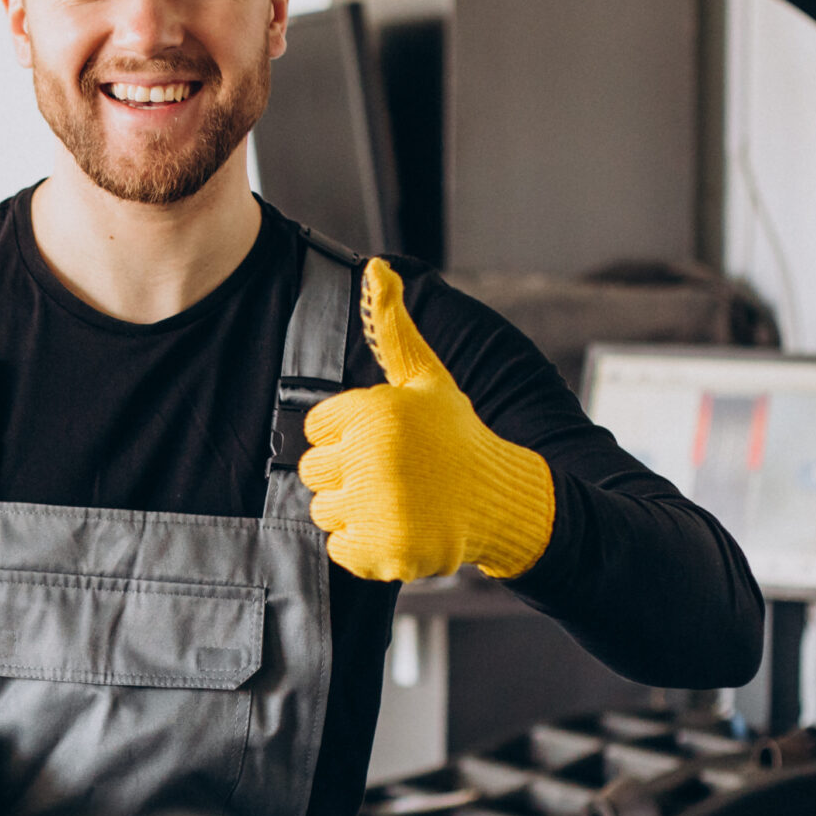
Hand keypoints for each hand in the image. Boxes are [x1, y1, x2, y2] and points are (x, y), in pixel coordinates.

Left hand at [298, 258, 555, 581]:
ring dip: (354, 511)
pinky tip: (400, 528)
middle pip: (313, 472)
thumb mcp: (426, 379)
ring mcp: (378, 506)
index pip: (315, 429)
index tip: (384, 441)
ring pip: (323, 511)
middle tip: (392, 474)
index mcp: (374, 412)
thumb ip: (392, 328)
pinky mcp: (383, 549)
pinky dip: (364, 546)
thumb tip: (376, 266)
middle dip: (347, 474)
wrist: (502, 499)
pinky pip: (339, 549)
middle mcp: (374, 457)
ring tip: (398, 500)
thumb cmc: (456, 436)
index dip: (345, 436)